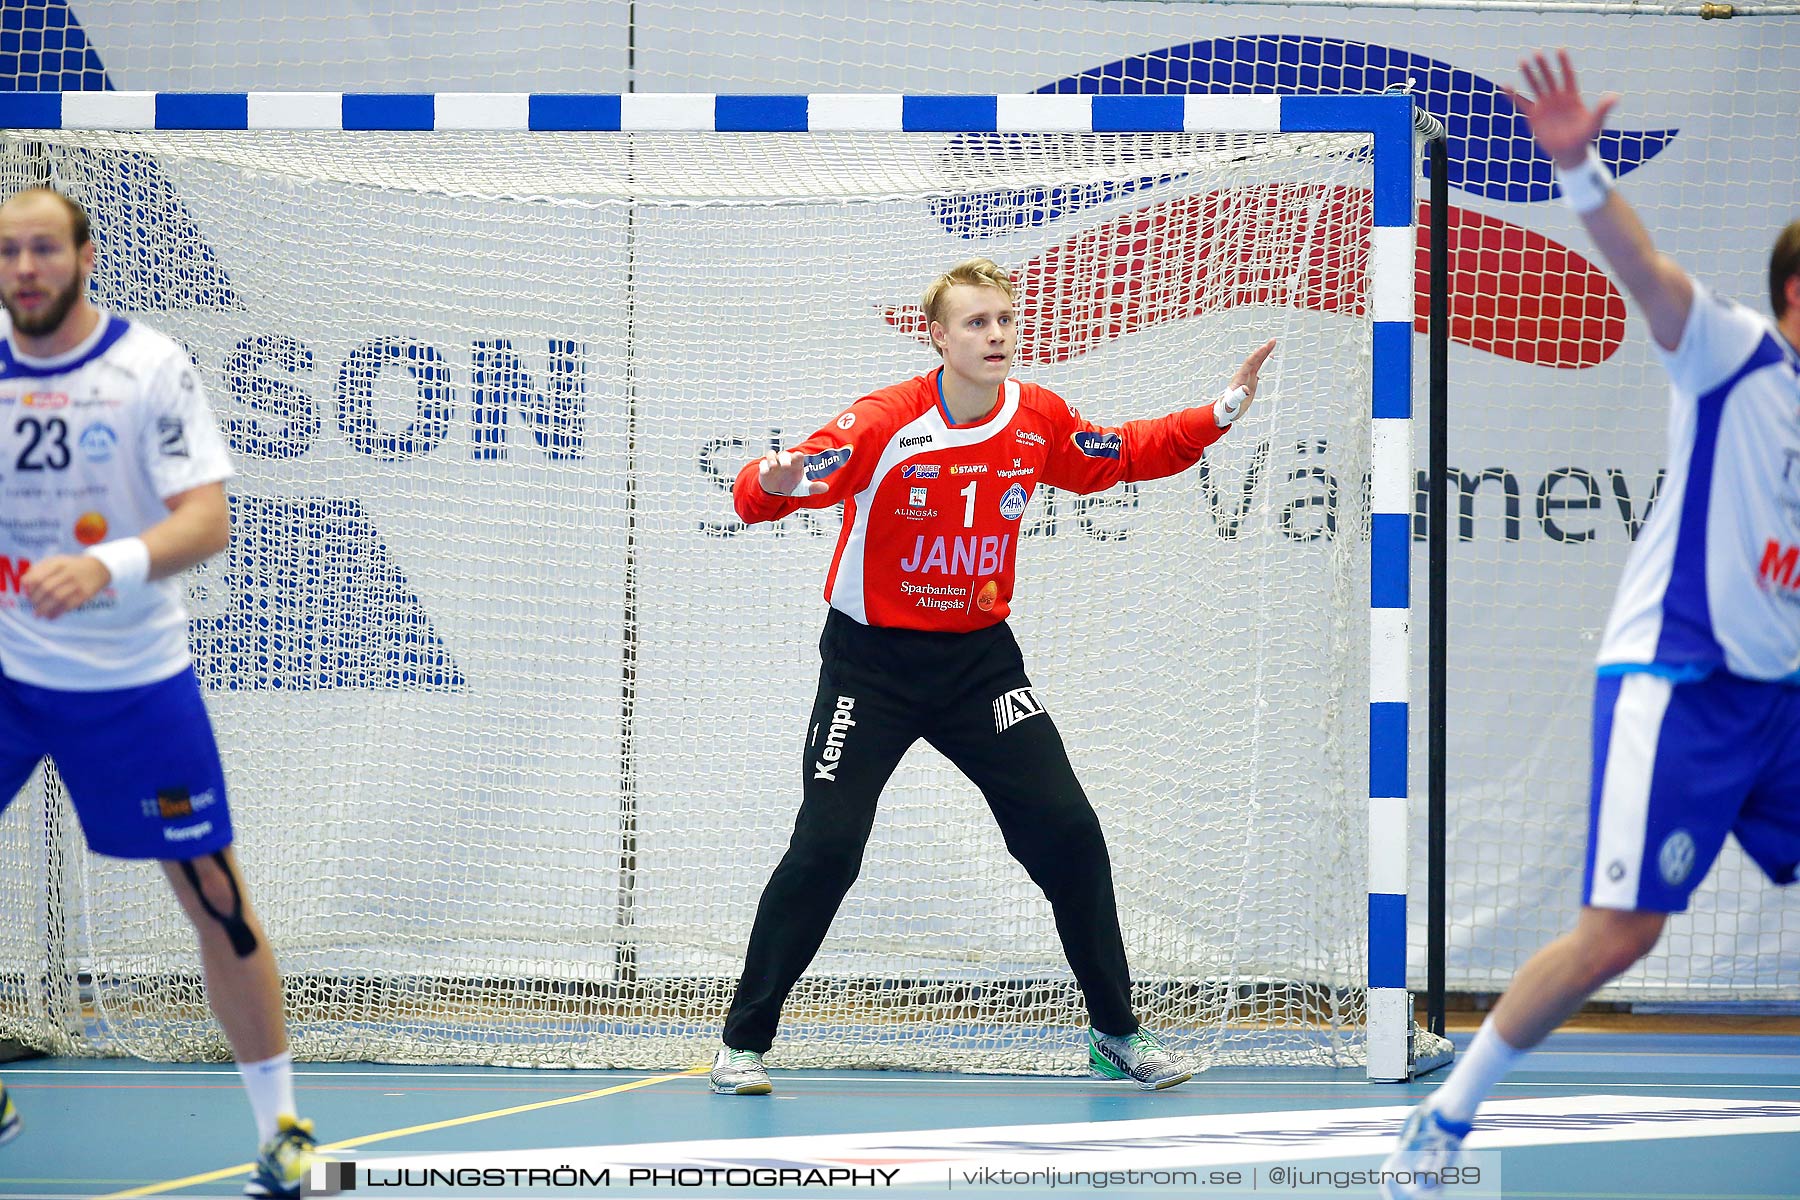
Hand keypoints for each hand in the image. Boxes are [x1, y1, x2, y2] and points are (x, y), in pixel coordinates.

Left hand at [22, 554, 110, 618]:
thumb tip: (25, 584)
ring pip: (57, 598)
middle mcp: (68, 573)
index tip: (27, 593)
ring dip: (45, 608)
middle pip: (47, 588)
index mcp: (58, 563)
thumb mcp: (57, 561)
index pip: (38, 576)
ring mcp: (77, 584)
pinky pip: (68, 605)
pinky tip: (51, 616)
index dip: (30, 587)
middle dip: (36, 599)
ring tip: (38, 614)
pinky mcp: (85, 594)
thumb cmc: (72, 566)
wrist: (99, 568)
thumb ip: (40, 569)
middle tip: (33, 604)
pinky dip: (57, 613)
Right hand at [757, 449, 826, 496]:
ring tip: (773, 466)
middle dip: (785, 458)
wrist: (777, 490)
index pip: (797, 456)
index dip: (798, 456)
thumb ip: (814, 487)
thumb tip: (826, 487)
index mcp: (795, 463)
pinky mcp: (764, 468)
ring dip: (772, 459)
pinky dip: (764, 467)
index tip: (799, 456)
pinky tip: (766, 472)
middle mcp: (784, 461)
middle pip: (784, 454)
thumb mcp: (803, 488)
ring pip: (771, 455)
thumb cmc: (791, 485)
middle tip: (786, 465)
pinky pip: (763, 464)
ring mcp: (774, 463)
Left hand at [1227, 337, 1276, 420]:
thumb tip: (1246, 389)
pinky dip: (1264, 363)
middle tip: (1273, 340)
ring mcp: (1247, 378)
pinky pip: (1259, 369)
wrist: (1225, 411)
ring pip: (1257, 362)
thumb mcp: (1232, 403)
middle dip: (1264, 350)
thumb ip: (1237, 396)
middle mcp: (1244, 375)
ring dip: (1265, 353)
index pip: (1249, 363)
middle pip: (1255, 359)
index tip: (1265, 347)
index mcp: (1239, 378)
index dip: (1257, 355)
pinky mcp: (1250, 381)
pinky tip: (1270, 358)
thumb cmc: (1227, 408)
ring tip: (1272, 344)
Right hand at [1503, 50, 1617, 169]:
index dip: (1564, 64)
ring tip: (1522, 61)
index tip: (1560, 50)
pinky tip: (1505, 86)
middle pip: (1549, 78)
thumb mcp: (1595, 123)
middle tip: (1537, 53)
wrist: (1569, 152)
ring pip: (1536, 86)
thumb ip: (1603, 109)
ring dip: (1529, 74)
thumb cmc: (1584, 137)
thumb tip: (1614, 97)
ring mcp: (1544, 106)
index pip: (1567, 76)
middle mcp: (1557, 98)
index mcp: (1572, 97)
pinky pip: (1522, 103)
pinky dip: (1513, 96)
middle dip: (1543, 66)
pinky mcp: (1534, 116)